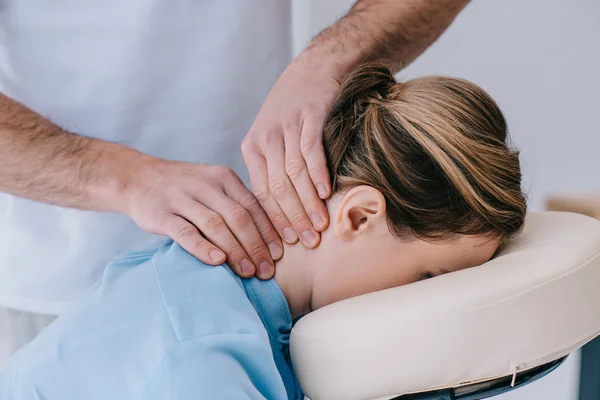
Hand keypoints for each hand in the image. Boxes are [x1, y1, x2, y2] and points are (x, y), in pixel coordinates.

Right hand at [123, 157, 281, 278]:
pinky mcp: (161, 214)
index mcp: (223, 177)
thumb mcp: (213, 185)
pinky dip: (203, 248)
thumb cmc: (185, 189)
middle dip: (256, 245)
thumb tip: (270, 236)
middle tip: (268, 270)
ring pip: (215, 225)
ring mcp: (181, 198)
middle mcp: (205, 184)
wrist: (137, 177)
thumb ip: (236, 204)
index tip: (282, 253)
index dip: (269, 230)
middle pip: (238, 217)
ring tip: (249, 272)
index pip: (253, 205)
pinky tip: (217, 262)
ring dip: (235, 251)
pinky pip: (185, 232)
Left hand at [242, 56, 340, 247]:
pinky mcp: (309, 117)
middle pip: (278, 188)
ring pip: (294, 174)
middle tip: (306, 243)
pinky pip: (311, 151)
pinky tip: (326, 194)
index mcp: (252, 148)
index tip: (286, 243)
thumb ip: (272, 170)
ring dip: (308, 203)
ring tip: (319, 226)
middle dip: (292, 218)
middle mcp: (265, 138)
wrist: (311, 72)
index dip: (274, 221)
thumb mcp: (271, 138)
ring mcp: (287, 127)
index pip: (261, 193)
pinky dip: (318, 174)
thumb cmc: (291, 113)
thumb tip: (280, 213)